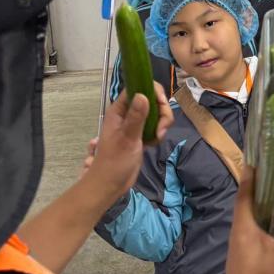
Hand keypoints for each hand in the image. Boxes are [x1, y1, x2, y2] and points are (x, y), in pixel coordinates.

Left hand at [81, 84, 173, 199]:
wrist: (110, 184)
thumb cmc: (114, 162)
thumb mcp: (127, 138)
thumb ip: (136, 117)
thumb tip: (144, 94)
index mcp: (119, 110)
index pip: (138, 88)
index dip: (153, 92)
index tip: (162, 105)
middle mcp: (127, 113)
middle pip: (151, 99)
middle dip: (162, 112)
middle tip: (161, 129)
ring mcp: (134, 123)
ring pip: (156, 112)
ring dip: (162, 123)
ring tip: (158, 137)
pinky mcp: (141, 134)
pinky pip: (156, 125)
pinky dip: (159, 132)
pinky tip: (154, 143)